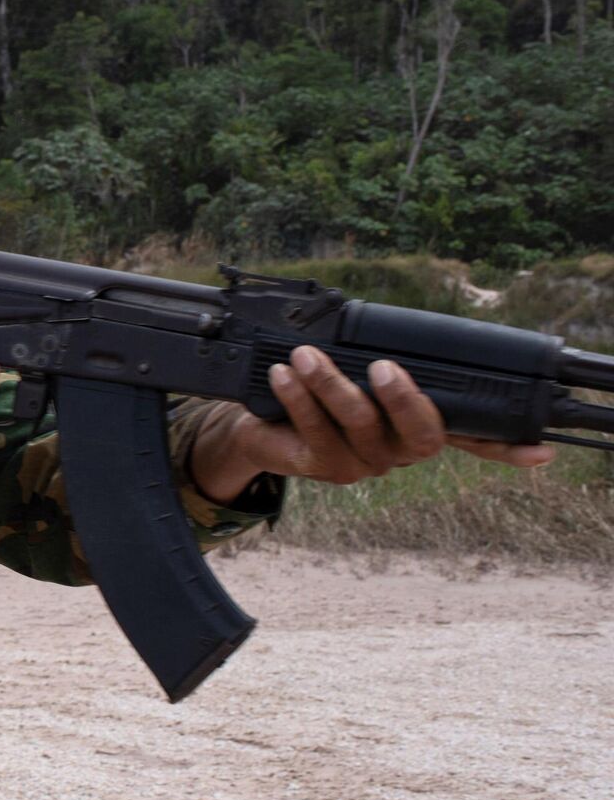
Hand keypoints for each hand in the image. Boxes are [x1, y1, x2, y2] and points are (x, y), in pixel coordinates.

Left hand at [190, 345, 554, 502]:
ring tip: (305, 354)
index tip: (541, 450)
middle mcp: (399, 450)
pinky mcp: (325, 467)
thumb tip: (394, 331)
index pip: (473, 439)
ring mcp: (365, 463)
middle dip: (405, 399)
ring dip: (332, 384)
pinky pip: (317, 432)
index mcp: (417, 424)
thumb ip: (384, 355)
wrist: (257, 424)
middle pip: (423, 436)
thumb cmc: (314, 388)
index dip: (507, 447)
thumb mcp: (351, 366)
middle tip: (384, 366)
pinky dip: (299, 397)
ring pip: (361, 425)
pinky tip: (281, 373)